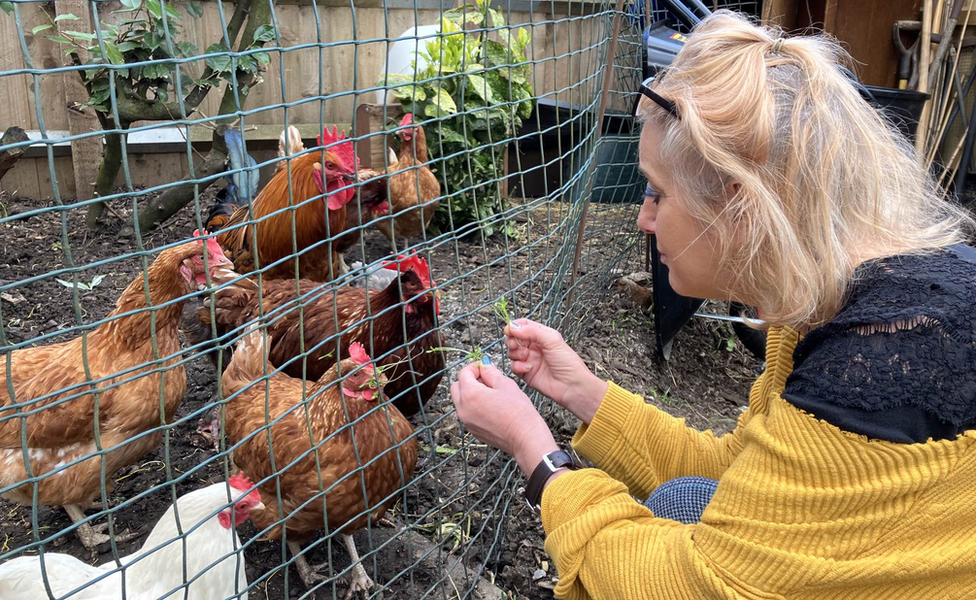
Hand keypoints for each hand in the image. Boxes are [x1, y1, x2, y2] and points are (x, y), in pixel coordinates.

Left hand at [451, 359, 558, 475]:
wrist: (525, 438)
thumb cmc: (518, 412)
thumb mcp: (505, 385)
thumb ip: (490, 372)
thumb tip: (484, 365)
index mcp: (470, 395)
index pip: (463, 373)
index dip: (475, 367)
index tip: (484, 367)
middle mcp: (463, 409)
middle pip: (457, 387)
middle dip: (469, 380)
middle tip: (486, 379)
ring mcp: (467, 422)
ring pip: (461, 401)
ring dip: (470, 394)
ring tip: (491, 394)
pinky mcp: (473, 431)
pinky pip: (468, 414)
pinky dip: (474, 407)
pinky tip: (492, 407)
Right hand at [504, 319, 607, 423]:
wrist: (571, 386)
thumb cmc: (568, 363)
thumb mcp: (552, 340)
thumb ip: (532, 331)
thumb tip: (513, 327)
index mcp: (542, 336)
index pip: (523, 325)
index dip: (514, 326)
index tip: (509, 329)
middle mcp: (534, 347)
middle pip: (514, 338)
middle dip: (511, 340)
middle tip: (515, 344)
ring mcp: (530, 359)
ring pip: (512, 352)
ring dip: (515, 353)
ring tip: (526, 356)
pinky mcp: (526, 373)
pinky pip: (514, 366)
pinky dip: (518, 366)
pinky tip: (529, 368)